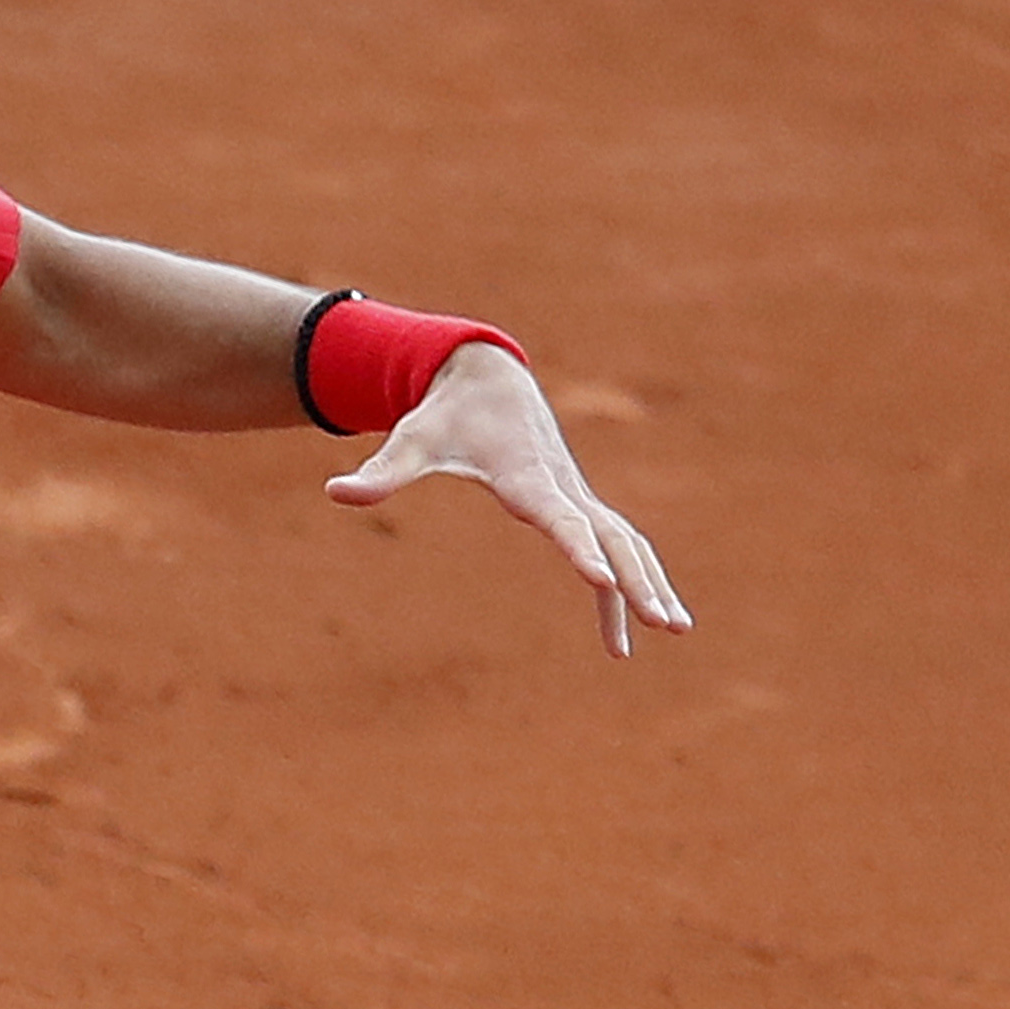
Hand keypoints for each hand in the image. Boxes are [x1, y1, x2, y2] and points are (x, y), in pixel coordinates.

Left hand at [323, 347, 692, 657]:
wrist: (487, 377)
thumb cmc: (444, 414)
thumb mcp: (411, 440)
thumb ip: (381, 471)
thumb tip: (334, 491)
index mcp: (526, 476)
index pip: (559, 518)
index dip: (580, 549)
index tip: (603, 581)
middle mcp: (562, 486)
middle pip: (612, 537)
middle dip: (639, 580)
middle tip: (664, 623)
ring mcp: (577, 494)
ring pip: (626, 542)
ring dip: (650, 583)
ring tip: (675, 629)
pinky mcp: (577, 502)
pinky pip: (615, 545)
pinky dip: (628, 581)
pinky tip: (625, 631)